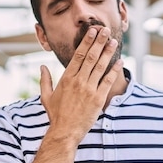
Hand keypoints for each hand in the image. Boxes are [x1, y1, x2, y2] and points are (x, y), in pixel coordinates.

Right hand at [40, 27, 121, 142]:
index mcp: (66, 78)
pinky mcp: (98, 99)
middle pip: (90, 57)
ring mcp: (88, 90)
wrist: (65, 132)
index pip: (78, 55)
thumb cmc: (56, 115)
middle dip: (99, 42)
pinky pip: (107, 81)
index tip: (92, 32)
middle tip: (105, 30)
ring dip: (108, 53)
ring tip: (114, 42)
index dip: (86, 42)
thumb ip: (45, 80)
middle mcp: (78, 81)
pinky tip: (120, 62)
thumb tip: (42, 66)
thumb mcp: (46, 97)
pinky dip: (114, 71)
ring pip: (100, 67)